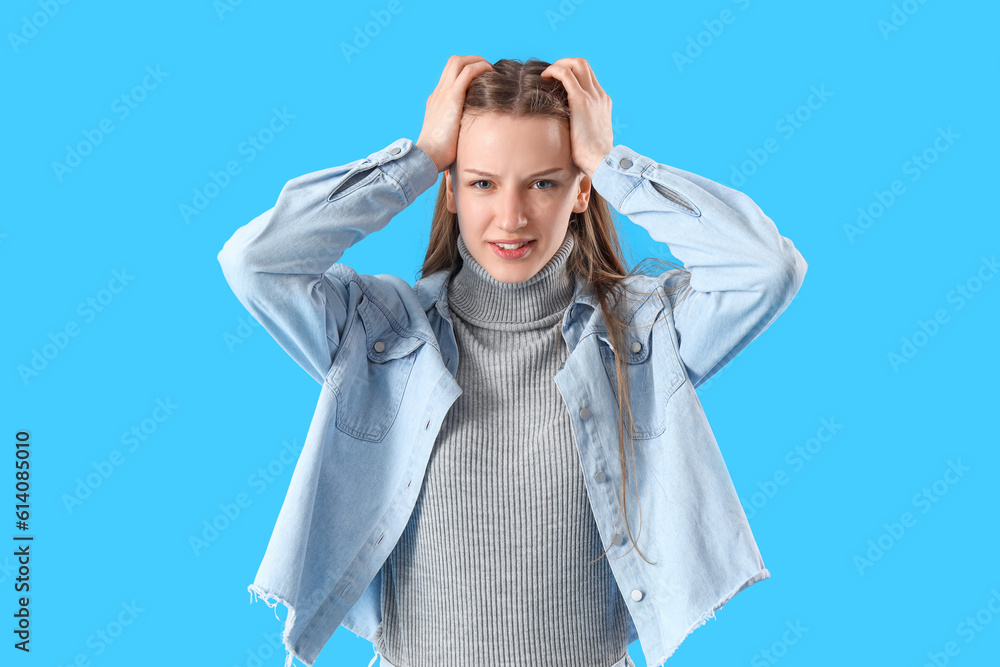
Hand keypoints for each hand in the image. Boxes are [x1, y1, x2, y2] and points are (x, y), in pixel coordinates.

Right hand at [416, 55, 493, 172]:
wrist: (427, 157)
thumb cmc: (439, 155)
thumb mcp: (449, 138)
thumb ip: (458, 131)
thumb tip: (472, 139)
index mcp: (436, 102)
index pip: (450, 76)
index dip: (466, 71)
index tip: (482, 78)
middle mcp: (438, 93)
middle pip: (453, 62)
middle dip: (473, 60)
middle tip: (489, 69)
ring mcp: (443, 93)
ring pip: (459, 62)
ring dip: (477, 60)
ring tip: (491, 69)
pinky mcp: (451, 98)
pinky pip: (467, 72)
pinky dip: (480, 68)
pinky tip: (491, 74)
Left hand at [540, 58, 613, 178]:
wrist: (602, 161)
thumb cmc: (593, 157)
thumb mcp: (589, 137)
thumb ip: (581, 128)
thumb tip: (567, 133)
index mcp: (602, 102)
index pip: (587, 77)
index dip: (571, 74)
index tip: (556, 83)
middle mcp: (599, 95)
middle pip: (583, 65)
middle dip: (564, 64)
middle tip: (549, 75)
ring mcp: (592, 96)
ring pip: (577, 64)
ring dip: (559, 64)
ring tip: (546, 75)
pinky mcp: (581, 101)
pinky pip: (566, 74)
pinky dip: (554, 71)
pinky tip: (543, 78)